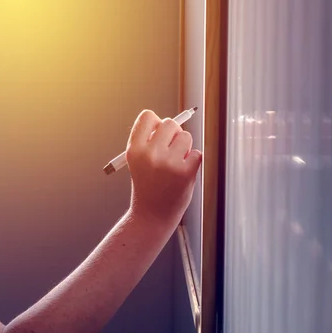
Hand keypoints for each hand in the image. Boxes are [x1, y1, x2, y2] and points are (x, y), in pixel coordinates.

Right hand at [125, 109, 201, 233]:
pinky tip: (183, 173)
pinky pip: (197, 153)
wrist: (152, 216)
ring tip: (176, 163)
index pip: (148, 116)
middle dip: (174, 134)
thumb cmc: (148, 185)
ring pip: (186, 136)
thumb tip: (173, 122)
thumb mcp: (139, 161)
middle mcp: (150, 154)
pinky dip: (193, 161)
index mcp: (135, 149)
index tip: (157, 136)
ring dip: (185, 147)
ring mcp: (168, 163)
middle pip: (169, 123)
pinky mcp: (185, 172)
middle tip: (170, 150)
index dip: (156, 123)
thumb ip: (150, 141)